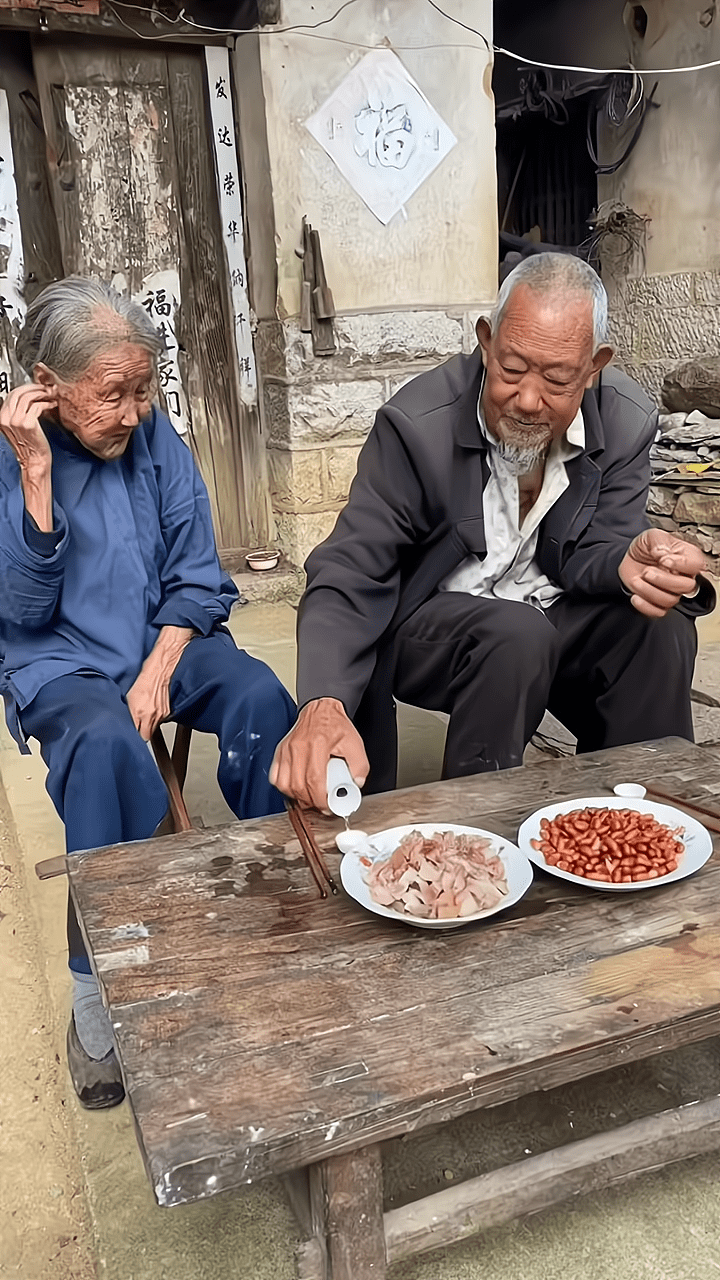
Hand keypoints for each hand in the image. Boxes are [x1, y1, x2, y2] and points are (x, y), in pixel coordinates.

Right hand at [0, 383, 54, 471]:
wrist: (34, 461)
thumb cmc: (29, 446)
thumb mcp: (18, 426)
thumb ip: (19, 411)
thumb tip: (30, 395)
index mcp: (2, 417)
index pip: (11, 394)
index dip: (26, 388)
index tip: (36, 387)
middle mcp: (6, 418)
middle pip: (18, 392)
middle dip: (33, 387)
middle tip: (45, 388)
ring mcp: (16, 421)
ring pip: (27, 397)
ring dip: (40, 393)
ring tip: (49, 395)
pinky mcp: (28, 424)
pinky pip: (37, 406)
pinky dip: (46, 403)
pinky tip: (51, 404)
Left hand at [126, 665, 170, 740]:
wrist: (157, 674)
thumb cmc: (142, 684)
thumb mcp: (129, 701)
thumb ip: (131, 718)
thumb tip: (131, 729)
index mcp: (144, 715)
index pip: (143, 737)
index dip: (137, 735)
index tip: (134, 732)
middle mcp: (155, 716)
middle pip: (149, 733)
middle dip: (143, 730)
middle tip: (138, 721)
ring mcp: (162, 714)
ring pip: (154, 726)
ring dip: (149, 723)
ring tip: (145, 711)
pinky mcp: (167, 711)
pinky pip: (160, 719)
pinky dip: (155, 716)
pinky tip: (151, 708)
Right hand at [270, 697, 368, 811]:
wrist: (320, 710)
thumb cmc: (335, 725)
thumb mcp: (355, 743)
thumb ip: (359, 766)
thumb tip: (355, 784)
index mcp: (318, 744)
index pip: (314, 779)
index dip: (320, 799)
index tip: (328, 807)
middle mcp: (299, 747)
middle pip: (298, 785)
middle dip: (310, 802)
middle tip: (321, 805)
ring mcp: (287, 749)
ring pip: (284, 784)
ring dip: (297, 797)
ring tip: (309, 798)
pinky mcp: (280, 752)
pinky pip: (275, 777)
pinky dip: (284, 788)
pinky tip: (296, 788)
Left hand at [619, 529, 705, 617]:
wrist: (630, 559)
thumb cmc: (645, 548)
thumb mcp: (651, 536)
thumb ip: (659, 541)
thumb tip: (663, 553)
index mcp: (687, 558)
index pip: (696, 565)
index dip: (681, 564)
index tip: (664, 560)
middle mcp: (683, 576)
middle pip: (686, 587)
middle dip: (663, 580)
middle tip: (647, 571)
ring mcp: (672, 591)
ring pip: (671, 600)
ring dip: (650, 591)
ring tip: (637, 580)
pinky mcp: (659, 603)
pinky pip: (659, 612)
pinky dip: (645, 606)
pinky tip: (635, 596)